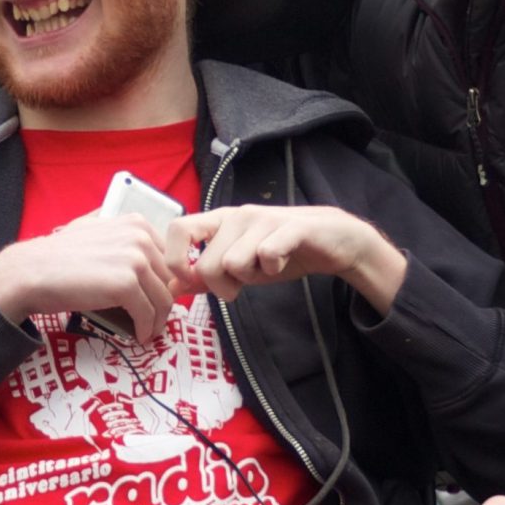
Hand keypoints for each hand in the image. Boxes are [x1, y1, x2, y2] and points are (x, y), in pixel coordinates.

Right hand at [0, 212, 175, 343]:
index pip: (168, 259)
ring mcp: (135, 260)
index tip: (156, 300)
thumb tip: (144, 251)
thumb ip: (120, 233)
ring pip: (164, 299)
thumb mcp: (93, 227)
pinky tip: (140, 336)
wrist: (32, 271)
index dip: (164, 282)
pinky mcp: (126, 285)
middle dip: (163, 303)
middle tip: (153, 320)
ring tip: (147, 331)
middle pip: (169, 280)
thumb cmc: (59, 256)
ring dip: (157, 320)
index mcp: (137, 223)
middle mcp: (140, 237)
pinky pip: (148, 314)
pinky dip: (146, 329)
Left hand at [164, 205, 407, 314]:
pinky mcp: (291, 228)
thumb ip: (205, 277)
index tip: (192, 282)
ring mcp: (264, 219)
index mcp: (221, 221)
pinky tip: (283, 263)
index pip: (178, 229)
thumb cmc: (282, 253)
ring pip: (234, 263)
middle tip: (244, 284)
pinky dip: (273, 268)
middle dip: (224, 286)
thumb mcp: (239, 268)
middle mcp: (238, 215)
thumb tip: (171, 289)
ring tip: (267, 269)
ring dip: (252, 277)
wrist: (332, 240)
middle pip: (209, 263)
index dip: (175, 261)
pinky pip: (267, 254)